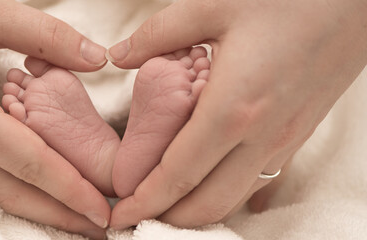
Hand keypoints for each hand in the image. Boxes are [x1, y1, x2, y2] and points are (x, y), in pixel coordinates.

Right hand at [0, 0, 108, 237]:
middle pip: (8, 190)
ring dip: (27, 203)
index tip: (102, 211)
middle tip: (95, 228)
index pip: (30, 163)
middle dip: (57, 213)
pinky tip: (17, 186)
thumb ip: (49, 37)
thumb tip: (97, 58)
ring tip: (66, 213)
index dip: (71, 190)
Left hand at [107, 0, 366, 228]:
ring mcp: (285, 141)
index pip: (178, 175)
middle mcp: (262, 136)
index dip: (145, 200)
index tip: (120, 213)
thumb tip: (119, 54)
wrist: (356, 2)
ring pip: (235, 198)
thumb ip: (158, 35)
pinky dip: (227, 193)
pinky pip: (258, 180)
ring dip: (197, 210)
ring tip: (166, 204)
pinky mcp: (298, 135)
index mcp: (233, 108)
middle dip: (168, 218)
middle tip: (136, 215)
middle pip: (208, 203)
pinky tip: (209, 183)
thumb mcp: (214, 6)